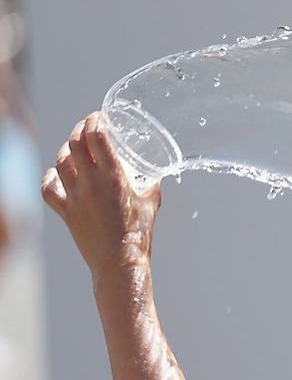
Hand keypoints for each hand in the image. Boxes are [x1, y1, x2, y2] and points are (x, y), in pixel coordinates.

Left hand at [41, 112, 161, 280]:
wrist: (119, 263)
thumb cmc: (139, 235)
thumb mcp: (152, 203)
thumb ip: (151, 185)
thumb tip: (154, 174)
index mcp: (114, 177)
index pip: (97, 137)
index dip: (95, 121)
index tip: (99, 116)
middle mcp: (90, 183)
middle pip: (76, 144)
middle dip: (80, 129)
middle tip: (87, 126)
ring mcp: (75, 197)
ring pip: (61, 162)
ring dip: (66, 150)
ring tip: (73, 146)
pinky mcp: (66, 212)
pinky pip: (49, 189)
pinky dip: (50, 178)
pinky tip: (56, 175)